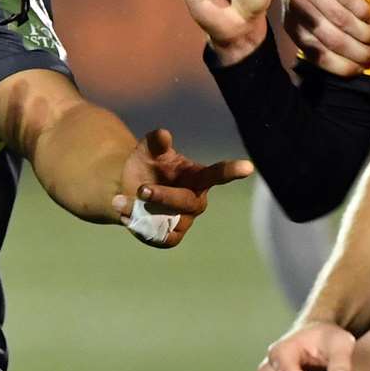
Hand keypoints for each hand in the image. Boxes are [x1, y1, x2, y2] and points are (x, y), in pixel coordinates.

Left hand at [110, 129, 251, 247]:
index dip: (232, 170)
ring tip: (121, 199)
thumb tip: (162, 134)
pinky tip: (124, 211)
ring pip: (169, 221)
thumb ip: (156, 142)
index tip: (248, 167)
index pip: (218, 174)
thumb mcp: (148, 149)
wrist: (126, 187)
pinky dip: (139, 225)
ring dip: (143, 211)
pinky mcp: (170, 236)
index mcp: (199, 176)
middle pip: (188, 202)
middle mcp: (196, 200)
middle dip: (164, 196)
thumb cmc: (146, 164)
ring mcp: (185, 220)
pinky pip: (159, 237)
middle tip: (141, 189)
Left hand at [281, 0, 369, 76]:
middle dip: (358, 51)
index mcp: (293, 25)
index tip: (362, 69)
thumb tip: (350, 66)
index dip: (343, 66)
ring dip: (364, 32)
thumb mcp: (311, 13)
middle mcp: (295, 8)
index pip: (317, 55)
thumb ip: (323, 35)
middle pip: (332, 39)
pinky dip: (362, 10)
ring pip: (339, 20)